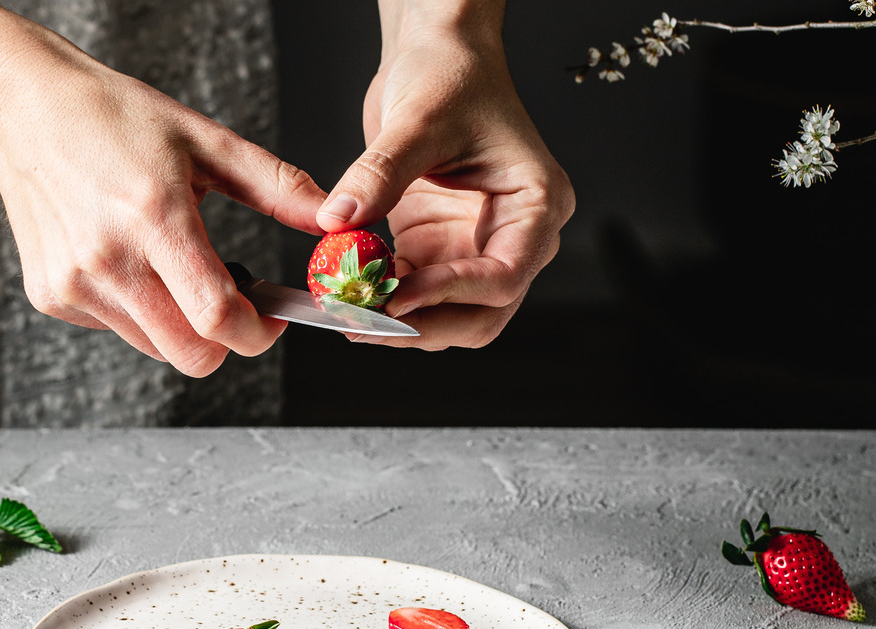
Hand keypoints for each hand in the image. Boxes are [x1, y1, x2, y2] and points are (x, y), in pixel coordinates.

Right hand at [0, 40, 325, 375]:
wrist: (25, 111)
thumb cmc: (116, 118)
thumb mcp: (205, 140)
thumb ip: (276, 186)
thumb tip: (333, 219)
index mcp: (155, 218)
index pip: (217, 317)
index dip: (256, 333)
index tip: (269, 321)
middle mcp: (109, 260)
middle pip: (189, 354)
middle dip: (223, 342)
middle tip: (231, 304)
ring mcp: (74, 283)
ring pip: (154, 348)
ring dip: (179, 326)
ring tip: (172, 268)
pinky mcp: (50, 295)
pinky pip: (115, 329)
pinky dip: (136, 310)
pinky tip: (127, 260)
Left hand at [317, 2, 573, 349]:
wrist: (437, 56)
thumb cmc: (451, 75)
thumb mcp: (417, 120)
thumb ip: (379, 174)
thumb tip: (339, 221)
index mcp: (536, 205)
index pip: (504, 274)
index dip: (450, 293)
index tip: (396, 296)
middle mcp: (515, 235)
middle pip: (482, 314)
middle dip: (425, 325)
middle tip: (365, 323)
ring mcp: (475, 246)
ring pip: (449, 315)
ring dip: (400, 322)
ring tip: (348, 311)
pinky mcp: (438, 247)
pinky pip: (416, 293)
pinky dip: (383, 300)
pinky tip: (349, 292)